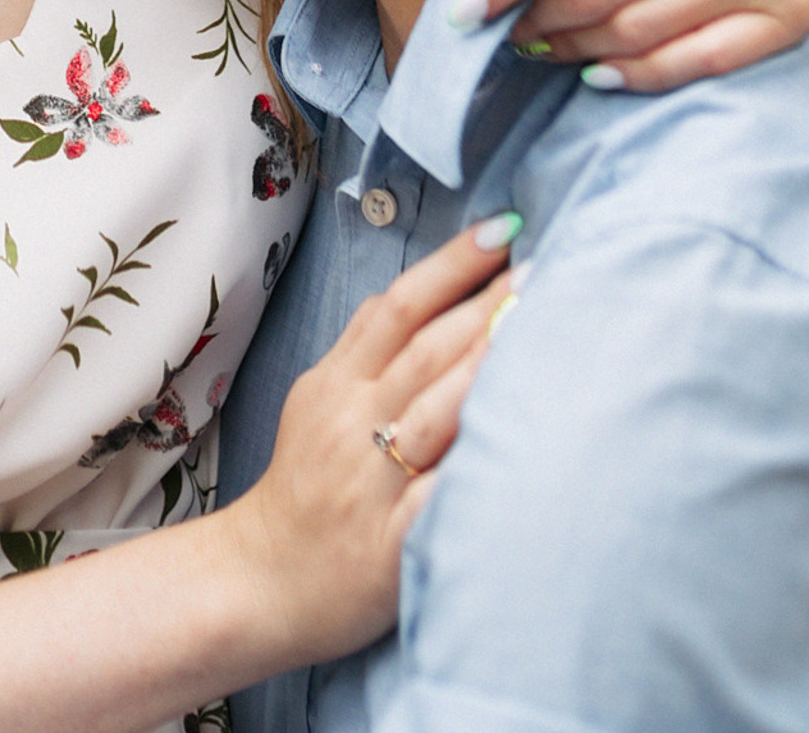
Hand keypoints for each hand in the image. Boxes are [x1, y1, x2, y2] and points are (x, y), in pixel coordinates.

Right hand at [227, 217, 516, 664]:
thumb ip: (365, 346)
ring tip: (542, 330)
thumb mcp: (316, 397)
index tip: (505, 229)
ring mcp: (373, 485)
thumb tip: (421, 286)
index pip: (398, 306)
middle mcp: (354, 425)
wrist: (262, 581)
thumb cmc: (304, 484)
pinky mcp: (391, 546)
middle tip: (546, 266)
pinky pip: (439, 501)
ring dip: (490, 369)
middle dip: (489, 304)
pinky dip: (477, 471)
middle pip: (427, 350)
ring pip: (437, 414)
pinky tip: (523, 447)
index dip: (452, 264)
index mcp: (338, 384)